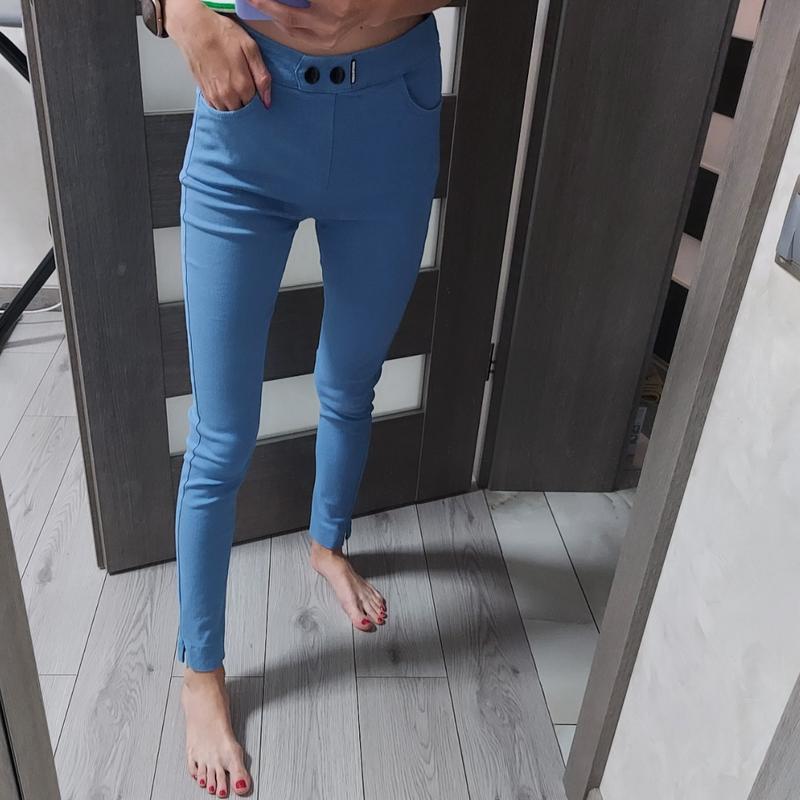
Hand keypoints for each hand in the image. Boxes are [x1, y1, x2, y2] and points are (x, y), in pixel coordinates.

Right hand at [168, 0, 271, 109]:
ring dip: (235, 106)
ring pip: (230, 112)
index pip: (257, 106)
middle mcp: (228, 95)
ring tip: (235, 89)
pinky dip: (223, 104)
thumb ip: (262, 76)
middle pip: (244, 112)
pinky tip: (225, 90)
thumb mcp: (250, 48)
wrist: (193, 27)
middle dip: (247, 105)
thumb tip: (267, 100)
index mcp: (242, 86)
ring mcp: (214, 96)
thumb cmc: (221, 33)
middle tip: (247, 89)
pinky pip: (217, 108)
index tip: (258, 92)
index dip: (259, 100)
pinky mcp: (205, 93)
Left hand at [248, 0, 390, 50]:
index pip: (295, 1)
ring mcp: (328, 34)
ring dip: (273, 15)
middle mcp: (329, 20)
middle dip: (267, 6)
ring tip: (261, 4)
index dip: (274, 0)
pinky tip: (277, 14)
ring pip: (291, 27)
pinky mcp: (326, 42)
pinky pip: (299, 34)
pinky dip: (286, 23)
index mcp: (331, 3)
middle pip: (288, 15)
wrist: (370, 5)